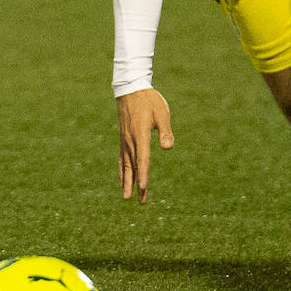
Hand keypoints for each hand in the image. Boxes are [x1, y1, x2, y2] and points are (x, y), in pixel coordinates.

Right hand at [117, 87, 173, 202]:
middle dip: (136, 184)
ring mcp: (125, 140)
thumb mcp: (162, 113)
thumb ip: (165, 130)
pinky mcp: (123, 139)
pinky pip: (122, 158)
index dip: (143, 175)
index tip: (143, 188)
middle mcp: (130, 140)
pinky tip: (122, 179)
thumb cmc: (149, 101)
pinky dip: (122, 171)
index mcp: (140, 135)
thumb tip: (169, 147)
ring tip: (127, 197)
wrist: (130, 89)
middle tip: (140, 200)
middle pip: (134, 166)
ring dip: (127, 181)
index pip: (143, 159)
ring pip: (126, 165)